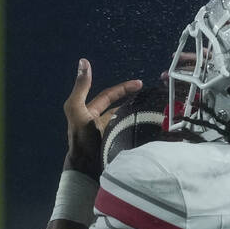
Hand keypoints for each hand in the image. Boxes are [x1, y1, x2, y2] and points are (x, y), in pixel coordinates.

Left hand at [63, 59, 141, 179]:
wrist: (85, 167)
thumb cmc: (80, 138)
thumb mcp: (76, 108)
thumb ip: (81, 87)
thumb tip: (84, 61)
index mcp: (89, 111)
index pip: (108, 95)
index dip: (122, 88)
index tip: (140, 84)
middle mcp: (99, 122)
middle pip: (118, 108)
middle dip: (132, 100)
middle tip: (150, 96)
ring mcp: (108, 134)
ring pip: (124, 121)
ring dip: (136, 116)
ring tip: (153, 111)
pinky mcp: (115, 146)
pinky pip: (128, 135)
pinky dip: (137, 130)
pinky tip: (147, 128)